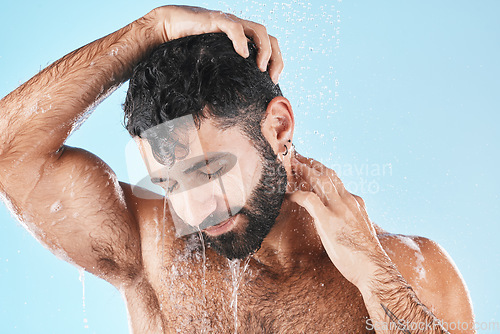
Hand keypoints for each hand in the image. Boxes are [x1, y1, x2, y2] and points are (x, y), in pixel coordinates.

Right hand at [147, 5, 282, 82]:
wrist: (166, 30)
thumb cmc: (187, 50)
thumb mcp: (211, 68)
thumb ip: (223, 79)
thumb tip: (230, 109)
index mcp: (242, 41)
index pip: (269, 47)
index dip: (276, 63)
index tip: (273, 82)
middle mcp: (240, 31)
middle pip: (270, 39)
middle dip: (276, 59)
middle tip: (270, 78)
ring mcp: (230, 24)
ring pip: (259, 31)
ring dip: (264, 50)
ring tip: (259, 68)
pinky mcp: (216, 21)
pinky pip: (234, 28)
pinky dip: (241, 40)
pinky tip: (242, 54)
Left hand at [288, 153, 392, 288]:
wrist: (373, 269)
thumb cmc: (365, 256)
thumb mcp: (360, 230)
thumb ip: (351, 218)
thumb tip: (342, 217)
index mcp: (355, 203)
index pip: (337, 179)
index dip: (322, 169)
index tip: (310, 165)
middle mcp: (349, 201)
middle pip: (328, 174)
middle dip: (311, 163)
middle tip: (297, 158)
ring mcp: (339, 209)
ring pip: (319, 180)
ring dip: (303, 170)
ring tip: (290, 165)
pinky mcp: (329, 220)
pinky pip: (308, 199)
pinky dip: (296, 193)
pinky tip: (288, 194)